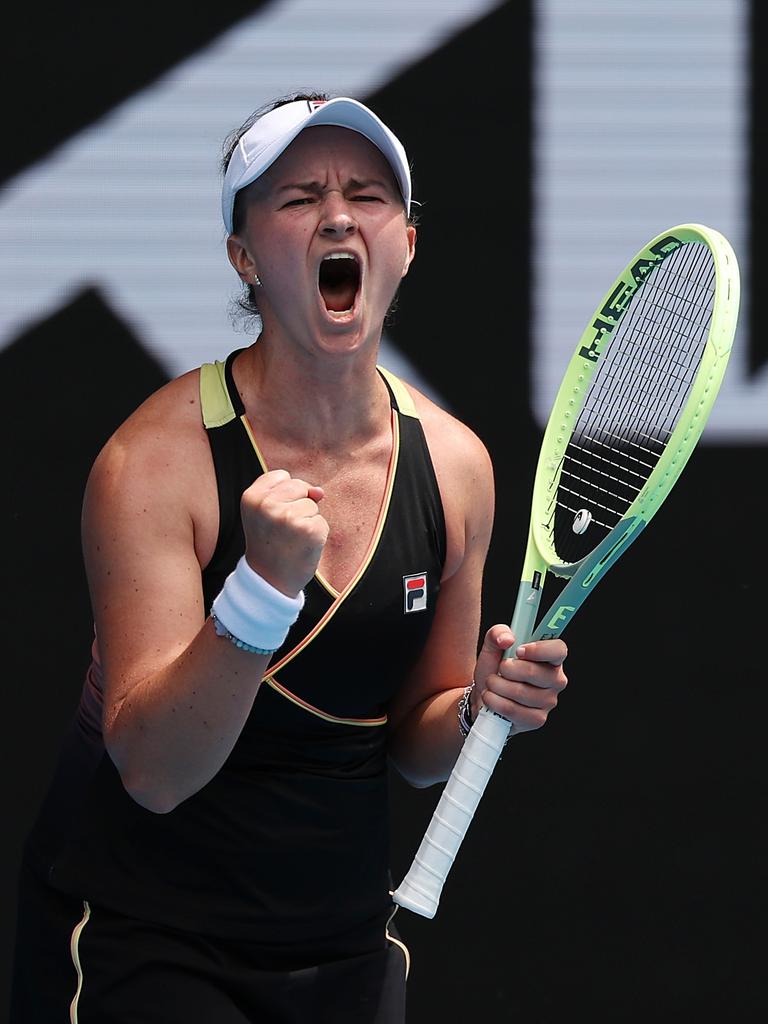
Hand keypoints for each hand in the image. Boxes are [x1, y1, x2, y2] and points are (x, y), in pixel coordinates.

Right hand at [240, 469, 328, 596]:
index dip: (283, 496)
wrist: (269, 582)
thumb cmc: (269, 544)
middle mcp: (268, 505)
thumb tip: (319, 492)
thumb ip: (289, 493)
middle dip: (297, 505)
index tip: (272, 517)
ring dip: (307, 521)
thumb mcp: (266, 513)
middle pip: (299, 486)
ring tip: (291, 540)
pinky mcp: (309, 530)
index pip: (281, 476)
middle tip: (282, 530)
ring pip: (312, 504)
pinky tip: (302, 547)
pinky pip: (322, 522)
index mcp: (251, 497)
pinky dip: (317, 535)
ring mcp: (289, 517)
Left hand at [471, 625, 567, 734]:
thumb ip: (497, 634)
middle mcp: (555, 680)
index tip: (519, 651)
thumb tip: (506, 638)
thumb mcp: (492, 648)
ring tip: (493, 684)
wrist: (484, 699)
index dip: (539, 649)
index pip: (559, 650)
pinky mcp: (537, 719)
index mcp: (550, 658)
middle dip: (507, 669)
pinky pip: (512, 709)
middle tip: (500, 669)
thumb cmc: (495, 671)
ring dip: (496, 685)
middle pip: (534, 671)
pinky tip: (493, 699)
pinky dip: (495, 702)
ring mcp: (548, 702)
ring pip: (519, 692)